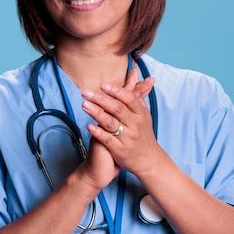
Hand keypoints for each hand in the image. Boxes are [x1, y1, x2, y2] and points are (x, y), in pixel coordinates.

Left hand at [77, 65, 154, 190]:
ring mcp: (128, 138)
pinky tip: (88, 126)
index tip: (102, 84)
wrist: (148, 160)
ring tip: (84, 104)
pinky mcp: (120, 150)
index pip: (129, 99)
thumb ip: (137, 93)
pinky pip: (108, 140)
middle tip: (85, 92)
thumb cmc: (143, 133)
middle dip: (101, 99)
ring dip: (96, 113)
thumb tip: (134, 73)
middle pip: (117, 109)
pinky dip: (98, 132)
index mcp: (141, 114)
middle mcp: (135, 125)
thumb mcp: (143, 113)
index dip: (116, 91)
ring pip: (111, 123)